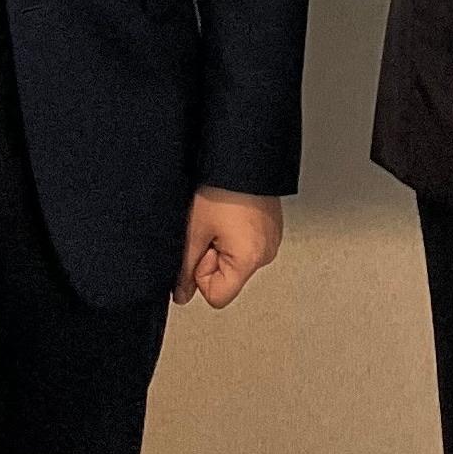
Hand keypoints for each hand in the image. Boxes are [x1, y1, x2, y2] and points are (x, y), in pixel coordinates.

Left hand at [173, 190, 282, 310]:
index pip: (218, 297)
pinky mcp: (271, 228)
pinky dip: (233, 234)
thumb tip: (181, 294)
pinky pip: (245, 244)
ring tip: (221, 217)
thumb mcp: (194, 231)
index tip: (202, 247)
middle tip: (211, 227)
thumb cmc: (223, 187)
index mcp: (249, 260)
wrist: (244, 156)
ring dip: (222, 244)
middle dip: (212, 256)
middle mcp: (266, 254)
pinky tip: (230, 213)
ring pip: (234, 260)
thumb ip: (185, 269)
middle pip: (227, 278)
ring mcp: (271, 241)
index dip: (201, 275)